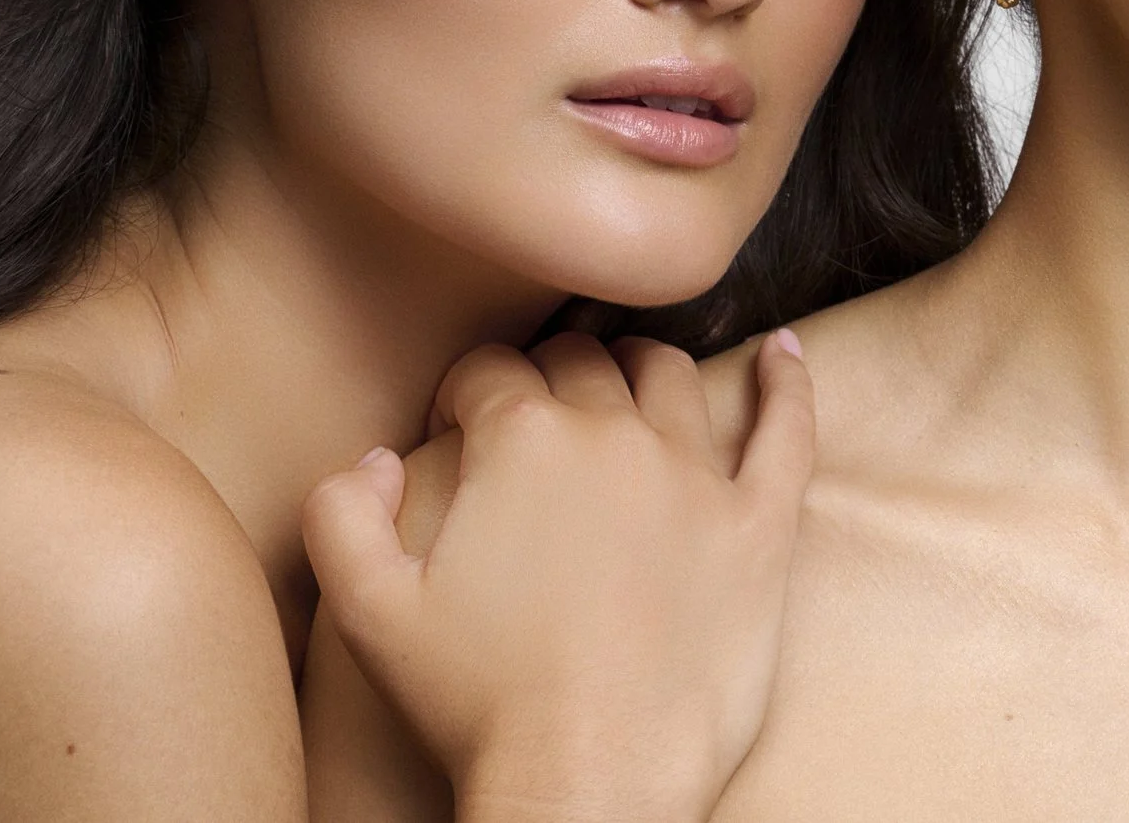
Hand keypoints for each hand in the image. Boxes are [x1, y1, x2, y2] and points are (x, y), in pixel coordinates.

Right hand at [302, 329, 813, 822]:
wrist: (591, 777)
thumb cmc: (480, 704)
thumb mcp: (369, 612)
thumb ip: (342, 514)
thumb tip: (373, 458)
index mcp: (523, 441)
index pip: (490, 372)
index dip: (465, 395)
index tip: (457, 426)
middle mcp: (616, 435)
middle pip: (582, 364)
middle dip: (548, 377)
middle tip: (535, 419)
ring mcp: (697, 475)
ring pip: (670, 377)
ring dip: (640, 367)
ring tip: (626, 380)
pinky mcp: (760, 523)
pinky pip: (786, 429)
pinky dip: (786, 381)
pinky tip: (783, 351)